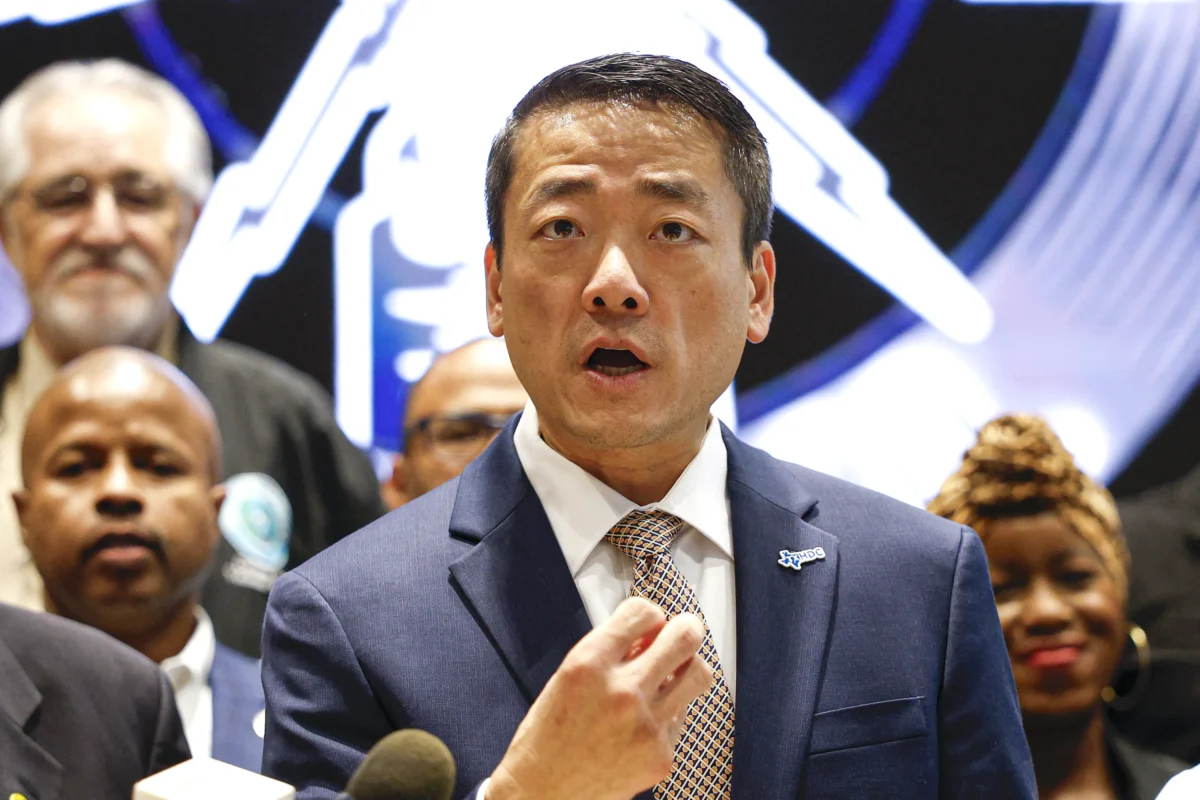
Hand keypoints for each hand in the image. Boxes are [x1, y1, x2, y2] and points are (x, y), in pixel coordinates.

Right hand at [487, 597, 712, 799]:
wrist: (542, 794)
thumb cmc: (549, 735)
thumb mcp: (568, 676)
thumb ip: (610, 651)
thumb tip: (650, 635)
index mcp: (590, 663)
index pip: (644, 611)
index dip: (650, 614)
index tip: (648, 624)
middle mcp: (623, 691)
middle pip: (685, 637)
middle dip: (686, 629)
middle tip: (681, 634)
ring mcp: (646, 726)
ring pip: (699, 675)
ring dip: (687, 669)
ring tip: (670, 676)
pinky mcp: (661, 756)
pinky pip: (681, 718)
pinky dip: (667, 715)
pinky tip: (641, 725)